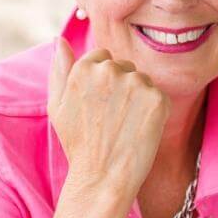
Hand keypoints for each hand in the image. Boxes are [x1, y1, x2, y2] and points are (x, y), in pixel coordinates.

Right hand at [47, 37, 169, 202]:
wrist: (102, 177)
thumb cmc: (79, 144)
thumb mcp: (58, 106)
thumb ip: (59, 70)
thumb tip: (60, 40)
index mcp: (84, 68)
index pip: (103, 57)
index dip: (103, 82)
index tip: (100, 105)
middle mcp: (110, 70)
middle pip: (124, 66)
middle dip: (122, 87)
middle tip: (112, 118)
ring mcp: (135, 83)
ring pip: (143, 80)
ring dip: (139, 98)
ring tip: (125, 125)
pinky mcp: (157, 99)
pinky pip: (160, 96)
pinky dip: (155, 112)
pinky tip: (140, 130)